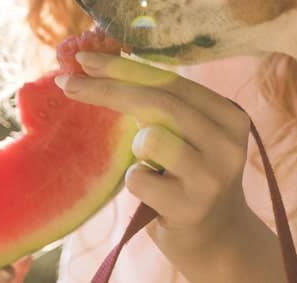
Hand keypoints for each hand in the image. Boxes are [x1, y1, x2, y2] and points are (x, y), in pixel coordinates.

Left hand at [58, 51, 253, 257]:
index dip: (125, 67)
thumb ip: (163, 105)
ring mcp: (212, 177)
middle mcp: (227, 143)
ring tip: (154, 167)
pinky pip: (138, 179)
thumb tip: (100, 66)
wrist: (217, 238)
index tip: (84, 59)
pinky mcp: (191, 207)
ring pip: (149, 138)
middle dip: (107, 89)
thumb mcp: (190, 135)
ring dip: (136, 149)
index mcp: (228, 115)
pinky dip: (136, 182)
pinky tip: (156, 194)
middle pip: (158, 102)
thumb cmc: (190, 176)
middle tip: (67, 84)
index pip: (170, 80)